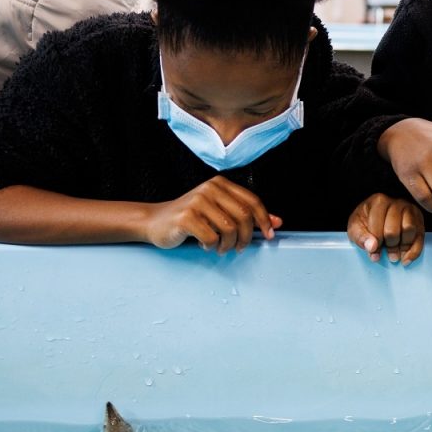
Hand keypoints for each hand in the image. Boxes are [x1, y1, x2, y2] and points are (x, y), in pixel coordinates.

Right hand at [143, 176, 279, 253]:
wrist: (155, 221)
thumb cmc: (190, 218)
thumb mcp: (220, 212)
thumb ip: (248, 215)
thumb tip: (277, 222)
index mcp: (220, 184)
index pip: (253, 201)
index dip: (264, 220)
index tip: (269, 235)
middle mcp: (210, 189)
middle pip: (244, 216)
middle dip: (246, 237)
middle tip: (239, 248)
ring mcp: (197, 201)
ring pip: (230, 229)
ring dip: (228, 245)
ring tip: (220, 247)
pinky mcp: (186, 217)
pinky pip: (212, 238)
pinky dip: (212, 246)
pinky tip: (204, 244)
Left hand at [347, 193, 424, 264]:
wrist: (376, 216)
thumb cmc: (365, 222)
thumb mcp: (355, 228)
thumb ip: (361, 238)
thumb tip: (372, 247)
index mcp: (379, 202)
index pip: (378, 226)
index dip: (375, 243)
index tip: (373, 252)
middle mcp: (397, 202)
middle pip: (394, 230)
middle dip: (390, 247)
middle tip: (386, 255)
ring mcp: (410, 210)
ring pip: (410, 230)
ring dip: (403, 247)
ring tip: (395, 256)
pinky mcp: (419, 219)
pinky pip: (420, 236)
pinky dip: (414, 251)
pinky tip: (406, 260)